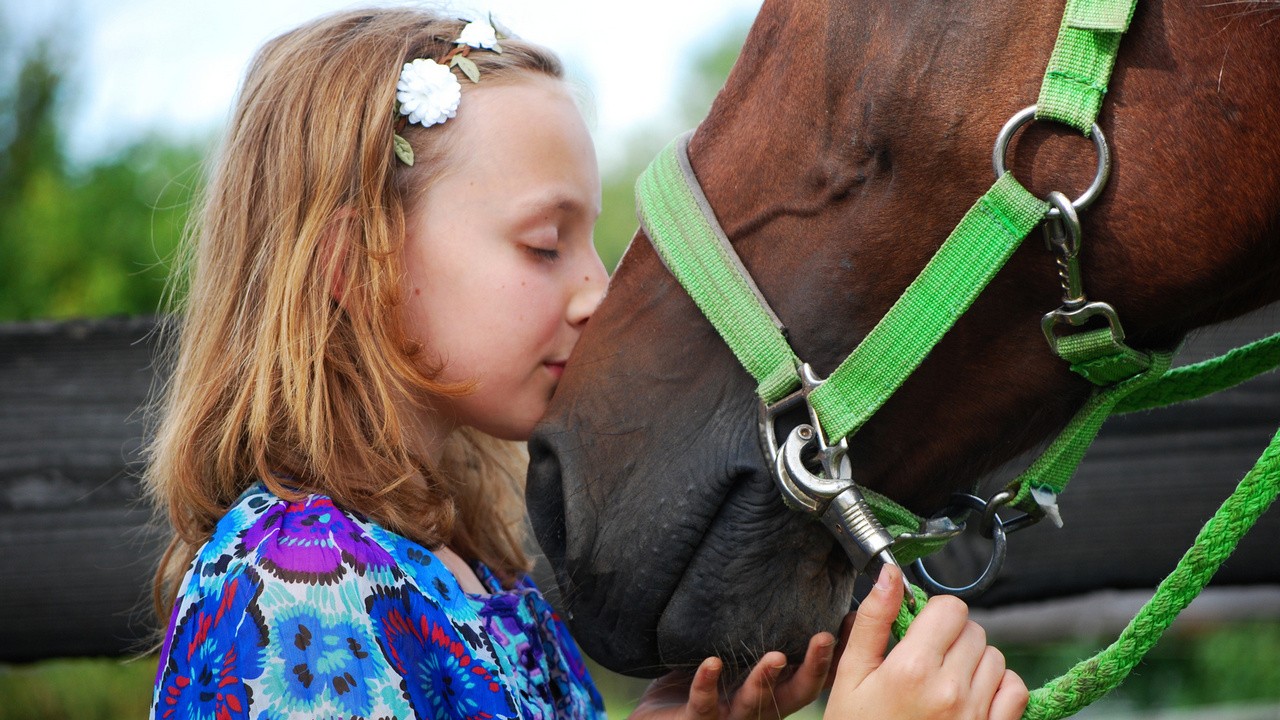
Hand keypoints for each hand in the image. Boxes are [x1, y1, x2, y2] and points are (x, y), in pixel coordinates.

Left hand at [629, 632, 836, 719]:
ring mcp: (730, 717)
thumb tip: (786, 590)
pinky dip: (706, 683)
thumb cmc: (701, 683)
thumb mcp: (735, 657)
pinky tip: (711, 664)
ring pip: (754, 703)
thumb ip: (758, 634)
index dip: (834, 656)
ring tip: (775, 657)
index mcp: (774, 694)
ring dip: (765, 680)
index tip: (851, 623)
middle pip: (796, 694)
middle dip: (813, 668)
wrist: (660, 719)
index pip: (813, 676)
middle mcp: (760, 709)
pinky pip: (704, 704)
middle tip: (824, 638)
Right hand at [823, 564, 1028, 719]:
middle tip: (926, 659)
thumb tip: (889, 575)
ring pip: (995, 656)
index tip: (920, 629)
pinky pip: (1016, 690)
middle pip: (973, 629)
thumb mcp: (851, 677)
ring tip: (945, 681)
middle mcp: (950, 689)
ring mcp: (976, 714)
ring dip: (974, 661)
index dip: (933, 613)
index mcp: (912, 668)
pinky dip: (999, 687)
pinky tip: (971, 696)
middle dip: (951, 637)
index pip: (950, 608)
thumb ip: (873, 621)